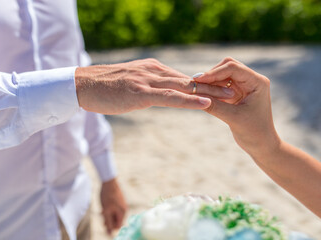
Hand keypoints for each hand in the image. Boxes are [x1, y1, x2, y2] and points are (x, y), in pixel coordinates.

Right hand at [75, 59, 234, 114]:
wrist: (83, 85)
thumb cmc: (104, 87)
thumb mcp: (130, 84)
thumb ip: (147, 87)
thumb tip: (158, 94)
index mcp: (153, 70)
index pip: (184, 78)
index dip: (205, 84)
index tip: (224, 89)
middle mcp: (155, 72)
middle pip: (191, 80)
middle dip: (216, 86)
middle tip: (238, 91)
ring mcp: (149, 81)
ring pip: (185, 87)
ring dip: (210, 93)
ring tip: (232, 97)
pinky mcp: (141, 92)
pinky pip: (170, 97)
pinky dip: (190, 101)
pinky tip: (206, 104)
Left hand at [100, 178, 126, 234]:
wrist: (109, 181)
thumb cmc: (107, 196)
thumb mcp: (106, 211)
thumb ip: (108, 222)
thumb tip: (110, 233)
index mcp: (122, 212)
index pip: (118, 226)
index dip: (111, 227)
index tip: (104, 224)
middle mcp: (124, 209)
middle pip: (117, 220)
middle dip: (109, 221)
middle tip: (102, 218)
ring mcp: (123, 204)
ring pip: (115, 214)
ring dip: (109, 215)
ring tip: (102, 212)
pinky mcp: (120, 200)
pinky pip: (115, 208)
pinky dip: (110, 210)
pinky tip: (104, 207)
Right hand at [194, 57, 280, 156]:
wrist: (262, 145)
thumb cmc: (254, 133)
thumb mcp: (233, 118)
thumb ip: (215, 106)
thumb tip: (196, 96)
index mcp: (257, 82)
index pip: (233, 68)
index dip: (214, 72)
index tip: (198, 80)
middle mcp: (251, 81)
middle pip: (227, 67)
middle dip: (211, 75)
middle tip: (195, 84)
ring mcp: (244, 86)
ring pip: (222, 75)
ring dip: (210, 82)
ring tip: (196, 91)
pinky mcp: (236, 94)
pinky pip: (221, 86)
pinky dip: (211, 89)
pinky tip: (202, 95)